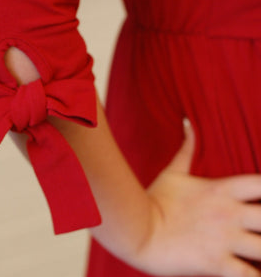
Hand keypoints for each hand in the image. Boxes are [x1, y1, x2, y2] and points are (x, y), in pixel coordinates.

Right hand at [132, 121, 260, 276]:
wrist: (136, 230)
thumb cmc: (154, 200)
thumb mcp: (173, 172)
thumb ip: (187, 148)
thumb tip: (188, 123)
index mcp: (222, 190)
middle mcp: (229, 214)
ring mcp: (224, 240)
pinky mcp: (216, 264)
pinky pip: (249, 276)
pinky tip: (256, 273)